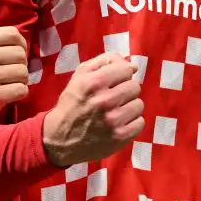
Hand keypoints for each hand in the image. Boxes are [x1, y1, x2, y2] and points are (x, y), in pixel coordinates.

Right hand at [0, 0, 29, 127]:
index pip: (13, 34)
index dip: (19, 43)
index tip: (14, 52)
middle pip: (21, 54)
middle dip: (20, 62)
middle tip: (12, 68)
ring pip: (23, 72)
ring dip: (20, 78)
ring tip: (11, 80)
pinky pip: (20, 90)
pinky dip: (19, 92)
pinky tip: (10, 91)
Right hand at [42, 52, 143, 167]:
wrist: (60, 138)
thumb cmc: (72, 103)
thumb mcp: (80, 75)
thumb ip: (105, 61)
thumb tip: (133, 66)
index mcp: (93, 82)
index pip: (126, 69)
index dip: (122, 74)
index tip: (115, 81)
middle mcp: (104, 100)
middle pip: (135, 87)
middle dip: (126, 90)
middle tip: (114, 98)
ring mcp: (113, 120)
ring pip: (139, 105)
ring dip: (129, 107)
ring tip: (116, 111)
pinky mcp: (119, 137)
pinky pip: (140, 123)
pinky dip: (131, 123)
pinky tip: (119, 123)